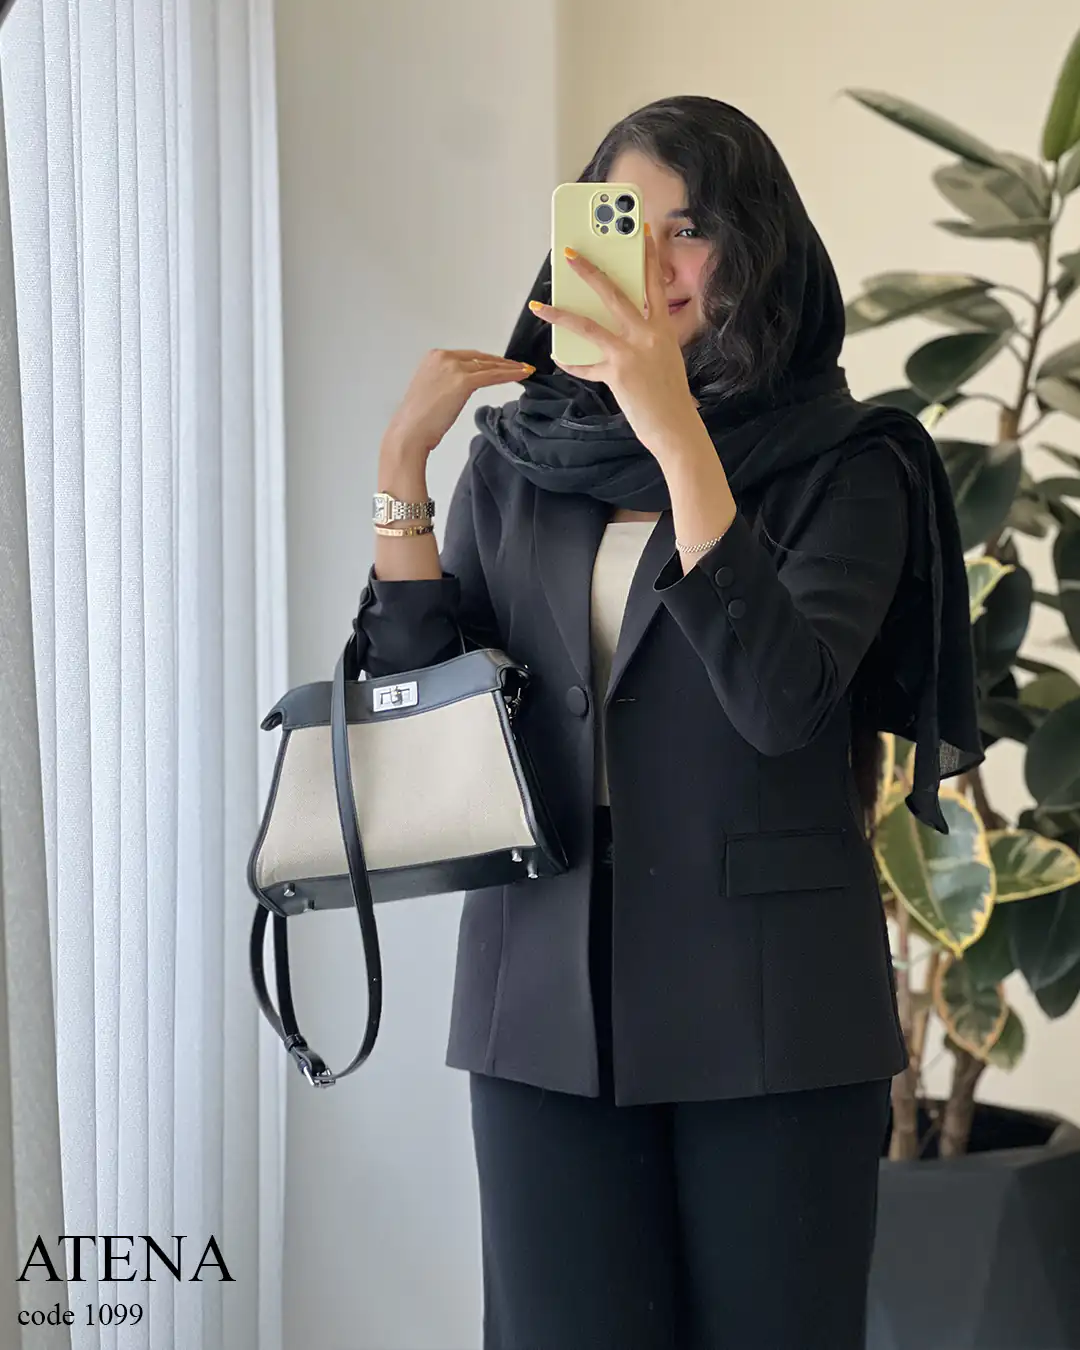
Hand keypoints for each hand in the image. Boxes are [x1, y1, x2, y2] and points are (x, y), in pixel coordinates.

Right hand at [383, 348, 534, 461]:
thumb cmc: (417, 420)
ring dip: (509, 367)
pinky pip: (492, 375)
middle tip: (518, 366)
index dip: (488, 360)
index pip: (468, 356)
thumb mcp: (431, 391)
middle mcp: (443, 357)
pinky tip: (522, 375)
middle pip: (480, 357)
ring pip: (488, 365)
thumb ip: (445, 383)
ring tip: (525, 370)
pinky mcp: (463, 381)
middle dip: (501, 362)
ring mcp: (453, 367)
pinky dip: (509, 375)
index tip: (501, 364)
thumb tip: (459, 388)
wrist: (410, 432)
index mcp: (434, 357)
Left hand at [529, 225, 700, 459]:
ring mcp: (631, 352)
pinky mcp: (616, 373)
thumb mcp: (665, 357)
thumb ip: (646, 338)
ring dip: (560, 313)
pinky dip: (571, 363)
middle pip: (614, 293)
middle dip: (589, 271)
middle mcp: (647, 334)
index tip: (641, 232)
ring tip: (540, 305)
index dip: (648, 257)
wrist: (676, 427)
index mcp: (662, 328)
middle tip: (568, 255)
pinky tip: (558, 358)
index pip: (654, 284)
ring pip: (589, 325)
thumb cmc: (670, 395)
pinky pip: (586, 366)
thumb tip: (619, 328)